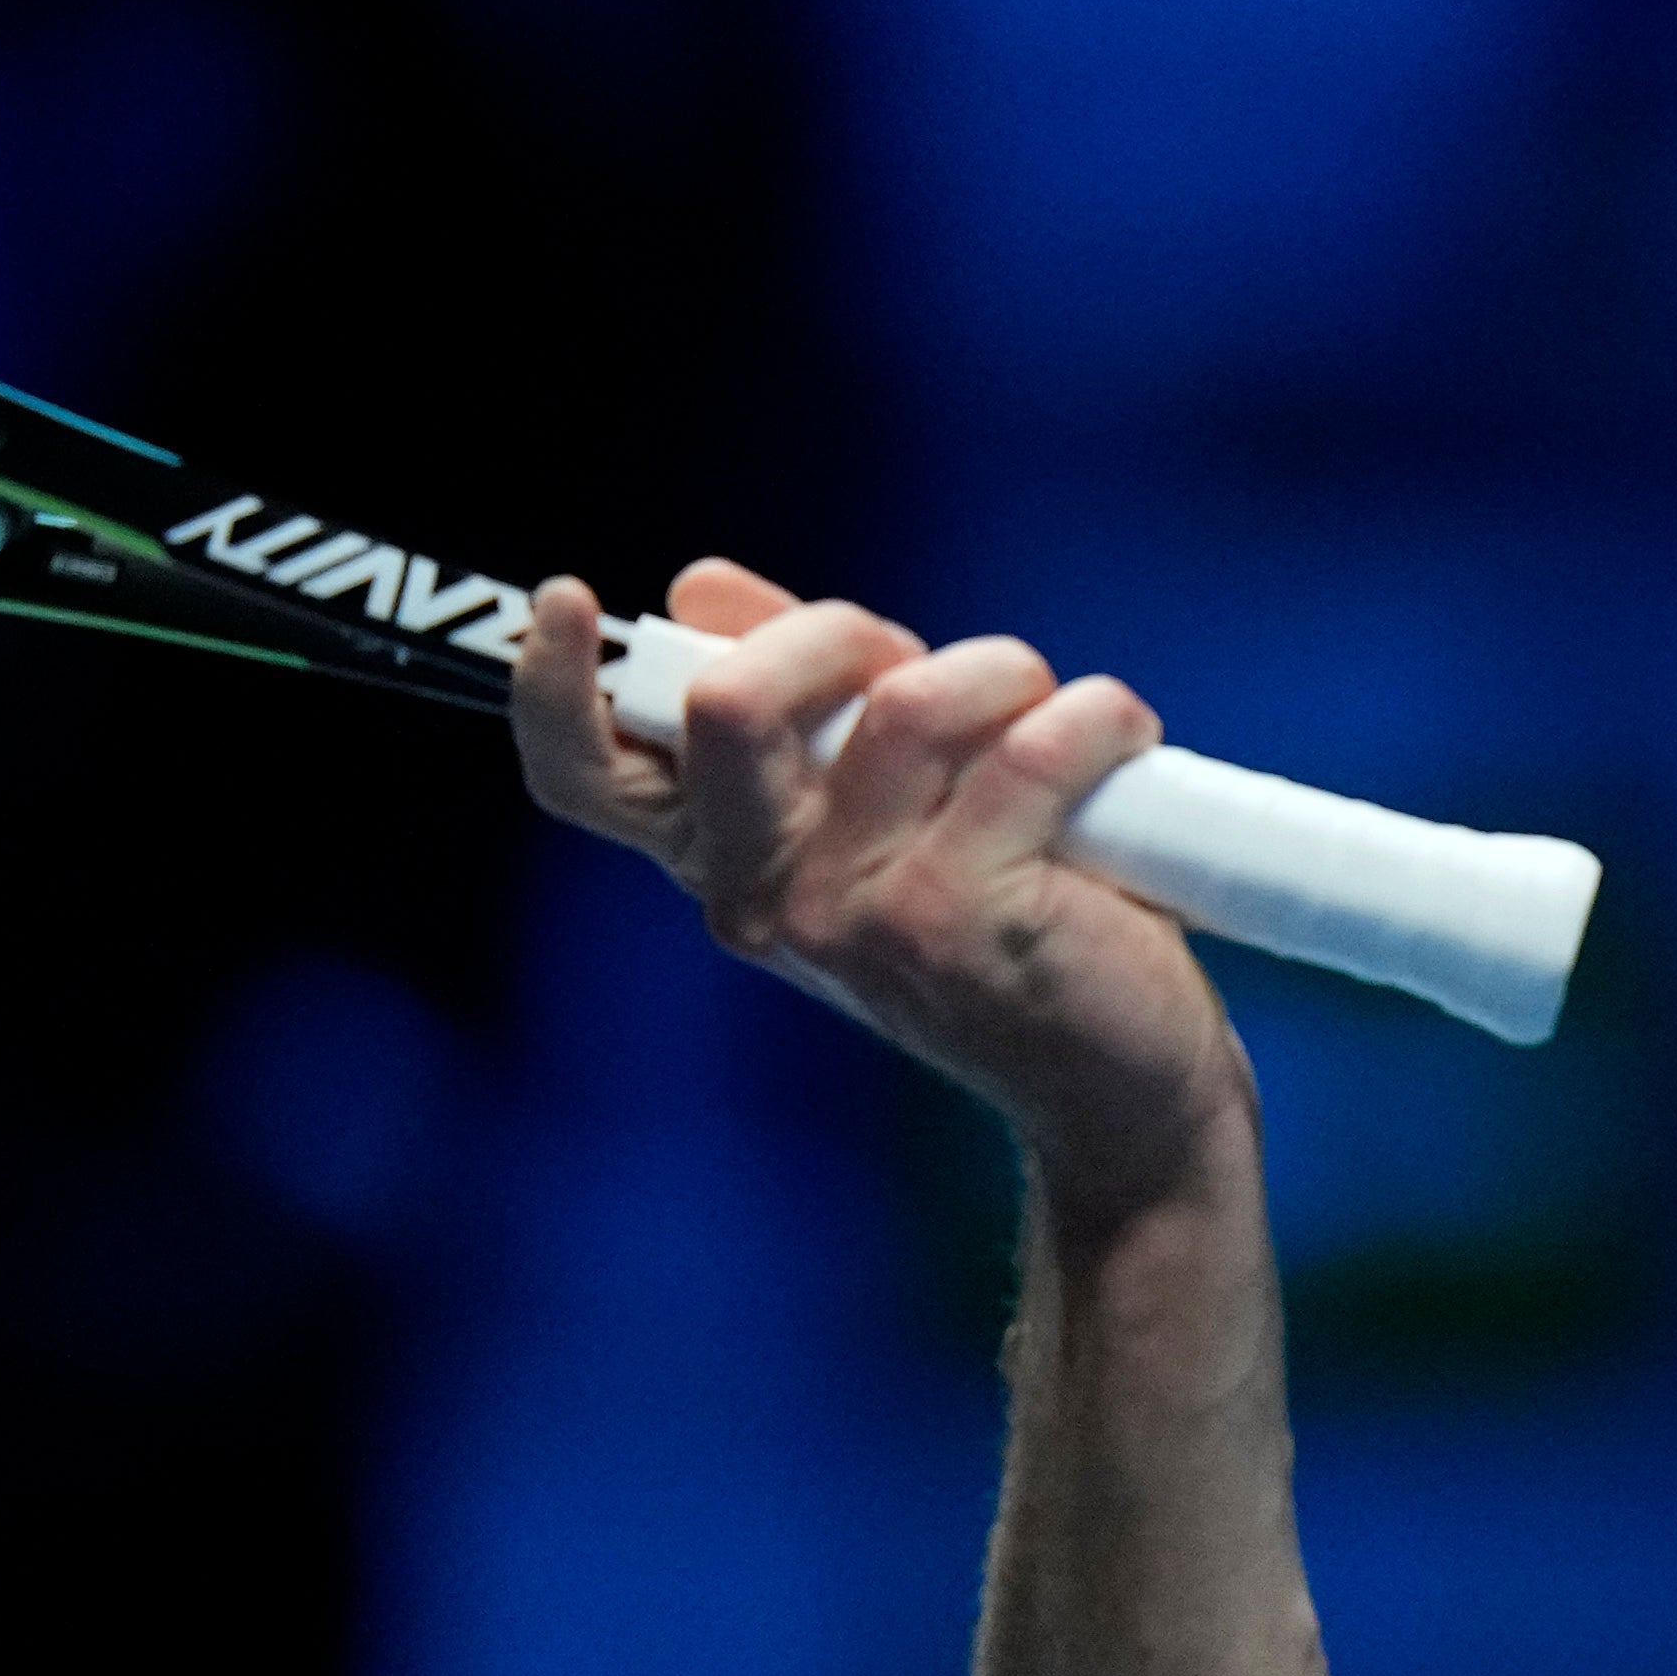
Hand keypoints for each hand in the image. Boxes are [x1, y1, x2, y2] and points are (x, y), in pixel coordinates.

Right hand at [510, 556, 1245, 1197]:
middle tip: (923, 669)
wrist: (1119, 1086)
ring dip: (1004, 673)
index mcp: (730, 858)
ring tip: (1057, 716)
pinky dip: (1098, 717)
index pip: (585, 778)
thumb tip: (701, 589)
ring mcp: (859, 918)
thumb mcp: (884, 808)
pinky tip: (1124, 746)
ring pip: (910, 705)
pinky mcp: (968, 924)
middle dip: (841, 634)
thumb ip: (799, 701)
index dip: (553, 685)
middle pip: (731, 703)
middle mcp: (769, 895)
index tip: (568, 598)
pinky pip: (1033, 748)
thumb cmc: (1012, 922)